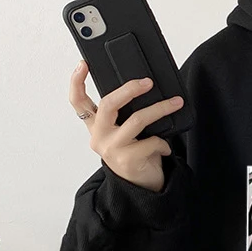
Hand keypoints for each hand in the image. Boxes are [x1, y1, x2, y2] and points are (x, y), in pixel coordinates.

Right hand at [69, 59, 185, 192]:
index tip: (83, 64)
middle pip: (109, 104)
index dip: (77, 81)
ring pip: (137, 120)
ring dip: (160, 109)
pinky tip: (165, 148)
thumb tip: (144, 88)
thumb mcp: (125, 133)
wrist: (141, 186)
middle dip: (130, 89)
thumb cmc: (135, 156)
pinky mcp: (127, 160)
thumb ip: (125, 115)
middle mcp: (99, 136)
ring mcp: (112, 149)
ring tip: (175, 103)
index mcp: (95, 126)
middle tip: (148, 82)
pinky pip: (151, 142)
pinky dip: (163, 143)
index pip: (78, 102)